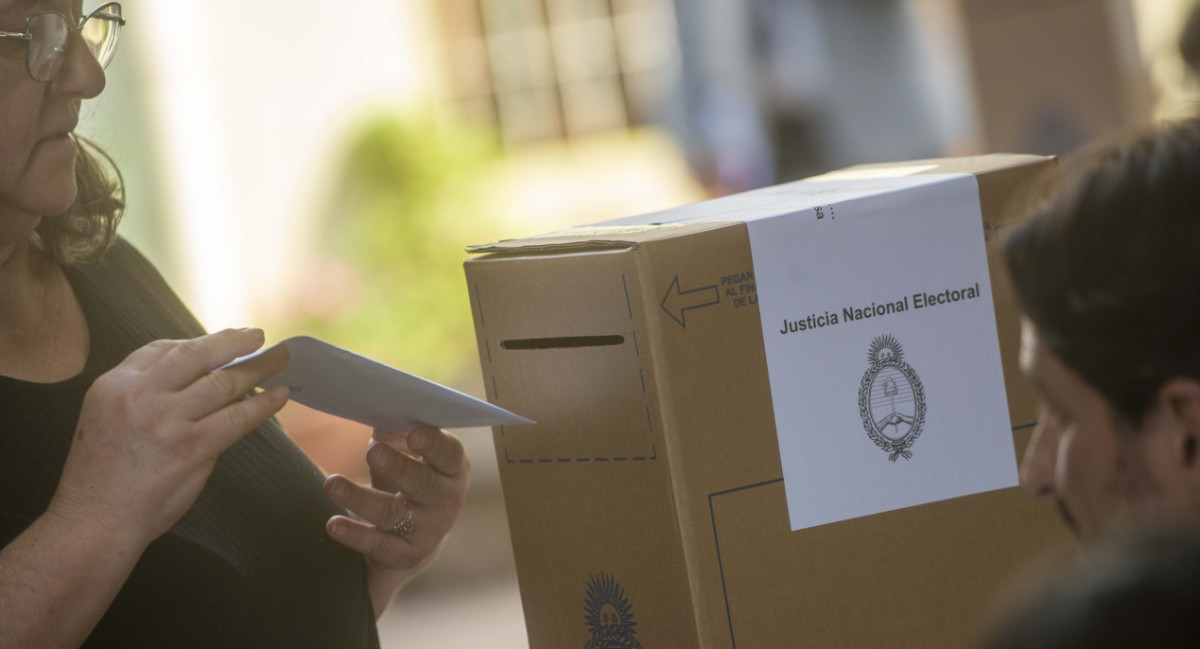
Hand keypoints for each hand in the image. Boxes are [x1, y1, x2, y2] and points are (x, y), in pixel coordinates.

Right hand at [47, 329, 290, 547]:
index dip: (197, 343)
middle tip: (258, 335)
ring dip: (258, 367)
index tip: (223, 342)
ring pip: (223, 382)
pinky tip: (279, 395)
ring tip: (280, 359)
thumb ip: (143, 392)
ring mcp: (168, 420)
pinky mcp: (192, 447)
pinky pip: (237, 417)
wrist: (95, 520)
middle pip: (196, 354)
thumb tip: (194, 374)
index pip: (160, 348)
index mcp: (115, 384)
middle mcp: (141, 395)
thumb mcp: (104, 416)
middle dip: (233, 340)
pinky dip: (263, 404)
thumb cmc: (102, 475)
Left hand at [323, 426, 469, 615]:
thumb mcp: (406, 453)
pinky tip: (332, 524)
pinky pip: (377, 543)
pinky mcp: (404, 555)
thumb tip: (374, 402)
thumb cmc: (407, 477)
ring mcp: (427, 530)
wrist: (413, 537)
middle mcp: (445, 500)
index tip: (414, 434)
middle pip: (422, 483)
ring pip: (393, 512)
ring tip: (332, 483)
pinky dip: (353, 534)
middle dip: (398, 467)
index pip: (448, 454)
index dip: (433, 444)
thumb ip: (394, 429)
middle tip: (373, 451)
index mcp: (452, 468)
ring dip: (360, 498)